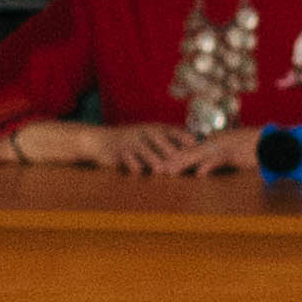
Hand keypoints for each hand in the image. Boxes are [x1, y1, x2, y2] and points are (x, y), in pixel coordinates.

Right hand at [0, 117, 203, 175]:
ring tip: (166, 170)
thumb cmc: (128, 141)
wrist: (98, 141)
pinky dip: (134, 165)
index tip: (204, 147)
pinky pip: (128, 159)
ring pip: (147, 151)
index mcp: (154, 128)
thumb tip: (193, 148)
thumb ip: (167, 143)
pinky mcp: (118, 152)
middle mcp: (144, 133)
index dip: (188, 140)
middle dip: (176, 152)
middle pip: (164, 142)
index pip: (176, 132)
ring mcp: (131, 142)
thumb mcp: (147, 137)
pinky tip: (141, 173)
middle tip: (191, 162)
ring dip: (156, 161)